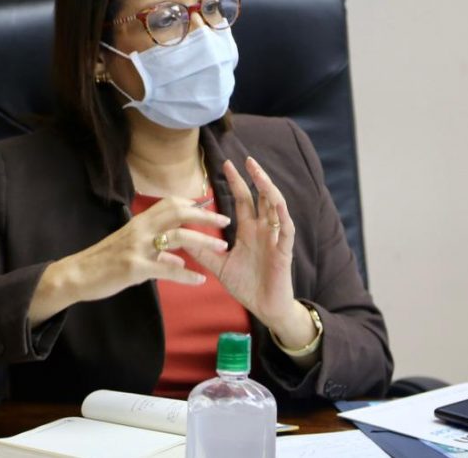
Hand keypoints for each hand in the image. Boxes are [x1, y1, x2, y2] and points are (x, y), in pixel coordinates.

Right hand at [27, 197, 230, 326]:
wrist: (77, 274)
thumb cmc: (105, 262)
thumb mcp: (131, 250)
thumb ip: (157, 253)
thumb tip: (178, 260)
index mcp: (140, 222)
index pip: (171, 203)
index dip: (193, 204)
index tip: (212, 207)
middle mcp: (140, 229)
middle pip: (178, 213)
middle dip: (205, 215)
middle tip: (226, 221)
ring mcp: (138, 247)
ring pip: (176, 237)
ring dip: (203, 240)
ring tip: (222, 247)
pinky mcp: (134, 267)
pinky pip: (166, 270)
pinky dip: (186, 276)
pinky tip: (200, 280)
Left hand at [189, 157, 301, 333]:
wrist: (265, 308)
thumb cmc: (247, 286)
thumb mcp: (219, 266)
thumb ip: (203, 251)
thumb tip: (181, 237)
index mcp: (250, 231)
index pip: (244, 200)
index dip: (237, 182)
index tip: (226, 164)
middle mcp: (264, 230)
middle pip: (261, 197)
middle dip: (255, 177)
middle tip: (245, 159)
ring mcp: (275, 238)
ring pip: (276, 207)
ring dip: (269, 189)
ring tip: (259, 173)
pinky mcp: (284, 251)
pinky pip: (286, 229)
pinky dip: (282, 215)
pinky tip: (276, 203)